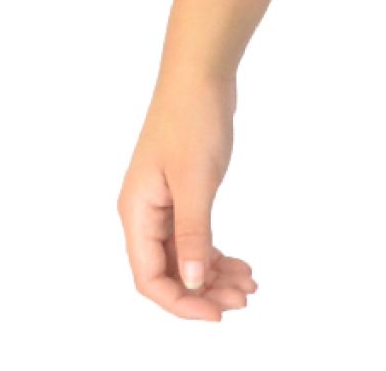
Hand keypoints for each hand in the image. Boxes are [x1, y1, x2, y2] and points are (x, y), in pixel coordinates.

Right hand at [117, 71, 258, 321]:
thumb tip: (193, 283)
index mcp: (137, 213)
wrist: (201, 72)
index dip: (181, 302)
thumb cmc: (192, 119)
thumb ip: (193, 234)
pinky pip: (195, 235)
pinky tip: (240, 262)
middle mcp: (145, 212)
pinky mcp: (182, 191)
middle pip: (168, 271)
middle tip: (243, 300)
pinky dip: (216, 251)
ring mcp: (163, 202)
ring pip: (185, 255)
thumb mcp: (195, 181)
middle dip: (204, 291)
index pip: (149, 278)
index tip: (217, 313)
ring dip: (214, 274)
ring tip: (249, 284)